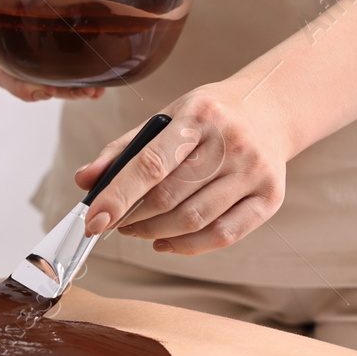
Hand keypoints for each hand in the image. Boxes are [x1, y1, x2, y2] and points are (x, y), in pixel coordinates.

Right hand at [0, 0, 103, 102]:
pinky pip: (65, 72)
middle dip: (20, 84)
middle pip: (5, 67)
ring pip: (36, 77)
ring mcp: (38, 38)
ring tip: (79, 92)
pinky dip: (79, 84)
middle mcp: (12, 26)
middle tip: (40, 90)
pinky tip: (96, 88)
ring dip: (54, 90)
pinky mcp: (64, 42)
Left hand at [74, 75, 291, 254]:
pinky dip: (187, 246)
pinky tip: (165, 241)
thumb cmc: (210, 117)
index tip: (93, 220)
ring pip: (194, 220)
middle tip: (114, 222)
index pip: (151, 164)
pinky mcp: (270, 197)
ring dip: (154, 233)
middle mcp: (232, 143)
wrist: (271, 109)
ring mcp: (254, 172)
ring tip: (136, 229)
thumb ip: (124, 150)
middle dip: (132, 218)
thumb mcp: (168, 118)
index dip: (118, 196)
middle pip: (170, 198)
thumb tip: (85, 180)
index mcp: (200, 115)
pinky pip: (222, 235)